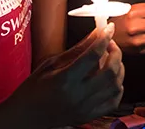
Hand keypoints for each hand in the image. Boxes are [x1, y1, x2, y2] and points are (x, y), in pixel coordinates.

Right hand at [0, 24, 123, 128]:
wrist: (25, 117)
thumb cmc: (33, 89)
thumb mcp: (51, 64)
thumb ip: (77, 49)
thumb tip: (96, 32)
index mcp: (64, 80)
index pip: (93, 55)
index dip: (104, 38)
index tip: (108, 28)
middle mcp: (77, 96)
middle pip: (110, 70)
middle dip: (115, 52)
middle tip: (109, 43)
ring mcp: (85, 109)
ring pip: (116, 86)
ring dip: (119, 68)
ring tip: (110, 60)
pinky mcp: (88, 116)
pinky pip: (114, 101)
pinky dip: (117, 87)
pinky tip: (110, 79)